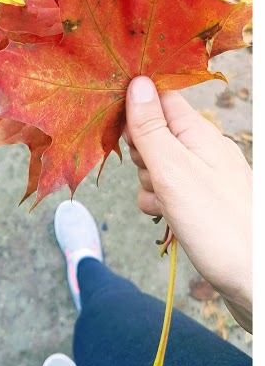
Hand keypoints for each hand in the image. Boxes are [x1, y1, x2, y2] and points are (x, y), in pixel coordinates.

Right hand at [124, 76, 251, 331]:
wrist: (256, 283)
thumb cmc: (219, 225)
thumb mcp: (174, 172)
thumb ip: (151, 129)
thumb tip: (137, 82)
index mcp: (200, 134)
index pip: (161, 99)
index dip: (135, 105)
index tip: (116, 124)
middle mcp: (203, 151)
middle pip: (154, 134)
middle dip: (139, 153)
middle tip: (151, 174)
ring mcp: (202, 178)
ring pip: (155, 166)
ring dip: (148, 183)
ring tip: (164, 204)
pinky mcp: (199, 204)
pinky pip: (165, 192)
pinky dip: (158, 203)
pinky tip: (166, 218)